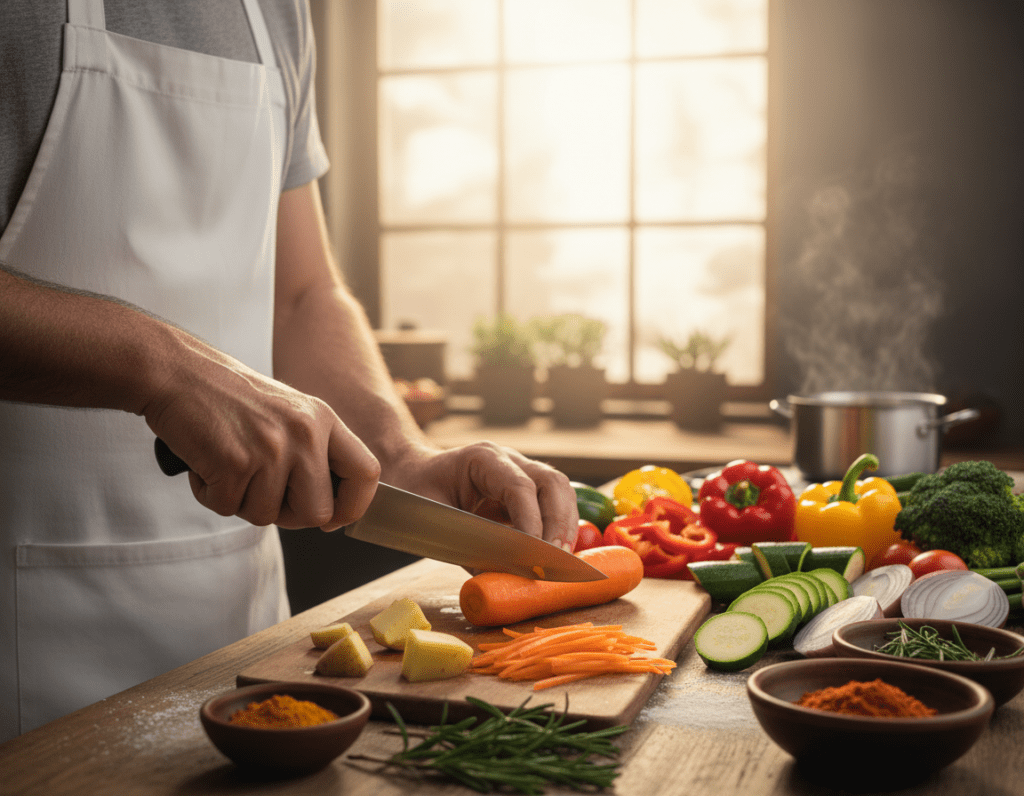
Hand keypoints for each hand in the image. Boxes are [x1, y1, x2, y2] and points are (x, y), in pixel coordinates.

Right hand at [143, 338, 379, 530]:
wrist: (178, 372)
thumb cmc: (229, 398)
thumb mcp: (289, 413)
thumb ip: (313, 452)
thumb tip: (331, 512)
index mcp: (323, 420)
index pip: (367, 473)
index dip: (354, 506)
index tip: (334, 519)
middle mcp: (305, 433)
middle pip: (318, 513)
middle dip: (288, 515)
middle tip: (260, 492)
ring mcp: (271, 448)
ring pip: (267, 516)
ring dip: (240, 501)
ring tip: (227, 464)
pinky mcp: (234, 462)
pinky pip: (227, 508)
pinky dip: (210, 494)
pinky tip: (205, 463)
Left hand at [386, 441, 580, 551]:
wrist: (410, 475)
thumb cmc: (414, 494)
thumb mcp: (431, 521)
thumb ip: (466, 547)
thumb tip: (500, 578)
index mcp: (481, 459)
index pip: (519, 486)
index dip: (532, 521)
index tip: (535, 555)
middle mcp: (508, 460)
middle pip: (551, 482)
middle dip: (559, 523)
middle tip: (556, 560)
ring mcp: (521, 471)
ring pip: (560, 490)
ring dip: (566, 525)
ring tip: (562, 561)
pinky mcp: (526, 489)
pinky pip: (554, 502)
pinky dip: (561, 526)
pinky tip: (557, 553)